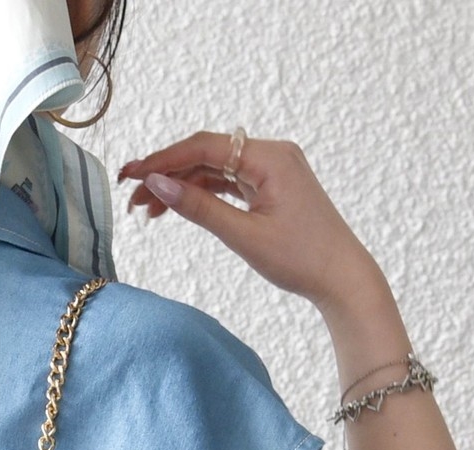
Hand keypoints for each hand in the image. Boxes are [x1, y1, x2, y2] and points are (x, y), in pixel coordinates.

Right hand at [119, 132, 385, 315]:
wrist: (342, 278)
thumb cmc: (301, 259)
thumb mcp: (244, 235)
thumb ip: (199, 208)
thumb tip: (158, 184)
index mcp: (269, 157)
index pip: (204, 147)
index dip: (162, 160)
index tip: (131, 174)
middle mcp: (272, 154)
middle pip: (206, 154)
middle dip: (167, 174)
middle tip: (132, 196)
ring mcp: (273, 169)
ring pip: (215, 169)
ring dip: (181, 186)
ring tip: (148, 210)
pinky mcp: (272, 186)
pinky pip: (229, 182)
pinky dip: (203, 194)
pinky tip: (177, 207)